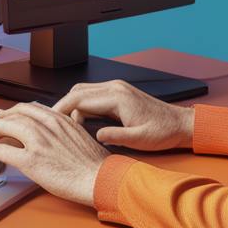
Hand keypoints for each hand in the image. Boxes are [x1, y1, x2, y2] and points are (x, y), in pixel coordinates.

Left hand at [0, 102, 110, 206]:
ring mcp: (38, 140)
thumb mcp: (79, 136)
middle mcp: (47, 124)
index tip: (2, 119)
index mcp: (59, 118)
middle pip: (10, 115)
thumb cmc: (93, 164)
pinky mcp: (31, 160)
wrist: (100, 178)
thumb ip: (62, 131)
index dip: (10, 114)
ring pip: (1, 127)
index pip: (26, 108)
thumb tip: (48, 137)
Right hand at [51, 79, 194, 151]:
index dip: (60, 110)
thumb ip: (116, 136)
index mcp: (117, 97)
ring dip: (72, 106)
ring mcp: (116, 88)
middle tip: (51, 126)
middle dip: (62, 107)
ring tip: (64, 127)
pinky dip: (82, 106)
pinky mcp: (118, 93)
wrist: (179, 123)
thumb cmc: (162, 132)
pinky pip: (93, 95)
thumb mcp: (139, 140)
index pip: (79, 98)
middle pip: (77, 91)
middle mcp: (115, 88)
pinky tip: (80, 122)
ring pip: (83, 92)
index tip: (49, 123)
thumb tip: (95, 135)